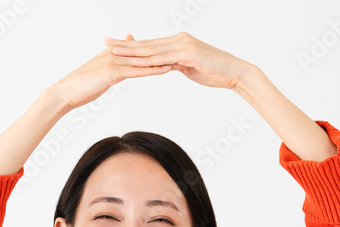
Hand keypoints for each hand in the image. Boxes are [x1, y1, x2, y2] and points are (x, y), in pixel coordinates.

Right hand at [48, 33, 172, 110]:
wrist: (65, 93)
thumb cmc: (81, 87)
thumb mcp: (100, 73)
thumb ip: (114, 65)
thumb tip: (124, 63)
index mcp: (113, 54)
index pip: (139, 51)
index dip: (157, 50)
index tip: (174, 50)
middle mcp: (115, 54)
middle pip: (145, 52)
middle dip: (164, 52)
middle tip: (184, 51)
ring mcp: (114, 62)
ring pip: (144, 60)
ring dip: (163, 59)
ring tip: (182, 58)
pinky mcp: (112, 73)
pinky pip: (137, 71)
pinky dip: (152, 70)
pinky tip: (166, 69)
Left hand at [102, 32, 250, 90]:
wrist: (234, 72)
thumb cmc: (214, 71)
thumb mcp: (190, 68)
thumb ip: (176, 65)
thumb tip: (166, 67)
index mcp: (177, 42)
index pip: (149, 44)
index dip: (130, 44)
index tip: (113, 44)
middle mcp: (178, 39)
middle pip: (146, 43)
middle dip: (125, 43)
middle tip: (105, 42)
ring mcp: (183, 45)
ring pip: (152, 50)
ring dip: (132, 51)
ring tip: (114, 52)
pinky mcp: (188, 55)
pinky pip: (164, 59)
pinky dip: (149, 62)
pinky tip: (135, 63)